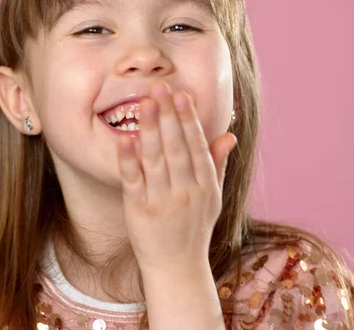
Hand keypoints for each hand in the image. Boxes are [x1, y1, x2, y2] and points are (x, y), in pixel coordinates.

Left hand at [117, 81, 236, 273]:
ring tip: (145, 103)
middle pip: (176, 148)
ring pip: (156, 160)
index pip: (196, 146)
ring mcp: (162, 201)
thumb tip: (229, 135)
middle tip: (160, 87)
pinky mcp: (139, 210)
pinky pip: (134, 181)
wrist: (177, 266)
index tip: (181, 95)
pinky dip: (129, 160)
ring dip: (151, 129)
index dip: (188, 119)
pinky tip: (125, 139)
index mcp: (205, 186)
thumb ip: (217, 164)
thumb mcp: (213, 198)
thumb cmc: (194, 227)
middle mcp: (186, 192)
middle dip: (168, 116)